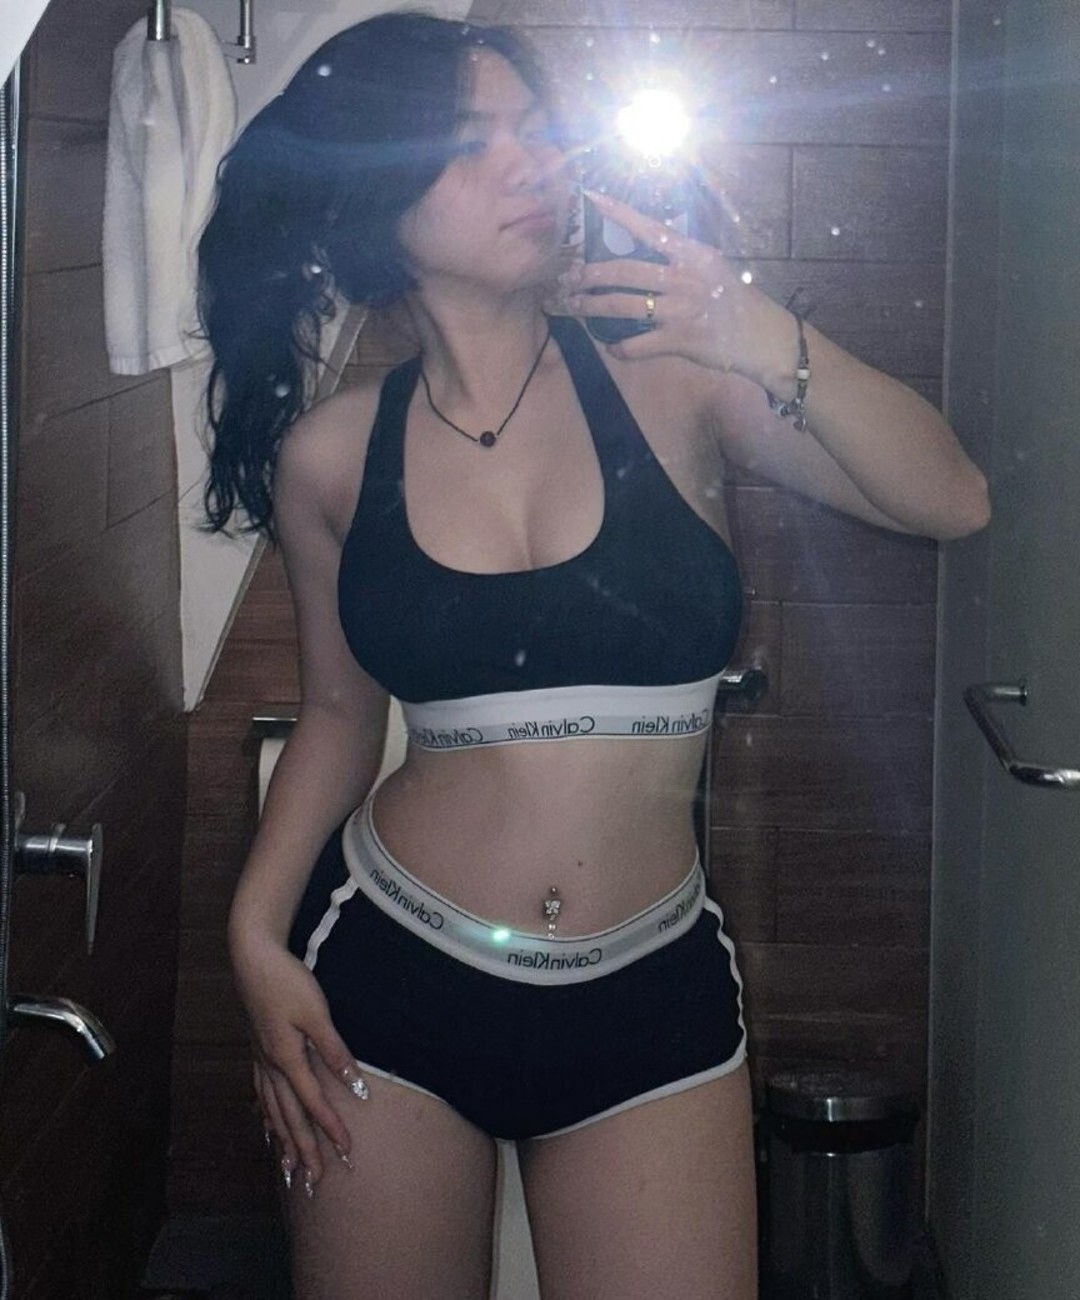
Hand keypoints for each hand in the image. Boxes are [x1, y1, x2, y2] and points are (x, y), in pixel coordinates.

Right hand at [232, 932, 365, 1192]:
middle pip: (288, 1116)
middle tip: (312, 1180)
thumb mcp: (317, 1013)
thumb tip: (355, 1086)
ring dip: (282, 1139)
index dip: (330, 1129)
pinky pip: (261, 1093)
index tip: (345, 1152)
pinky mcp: (257, 1048)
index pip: (313, 1103)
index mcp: (287, 1058)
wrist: (253, 956)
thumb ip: (335, 1051)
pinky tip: (267, 1124)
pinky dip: (266, 1115)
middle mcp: (270, 1065)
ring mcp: (260, 1058)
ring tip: (288, 1166)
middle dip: (302, 1148)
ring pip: (271, 1109)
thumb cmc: (287, 981)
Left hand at [559, 189, 788, 380]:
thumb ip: (680, 259)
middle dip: (590, 274)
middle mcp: (684, 278)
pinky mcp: (679, 341)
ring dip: (592, 307)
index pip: (649, 228)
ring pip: (622, 307)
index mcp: (692, 254)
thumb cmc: (734, 301)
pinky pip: (636, 345)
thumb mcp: (711, 268)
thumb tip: (646, 247)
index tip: (591, 199)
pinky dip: (619, 348)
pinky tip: (613, 346)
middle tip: (569, 278)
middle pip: (624, 270)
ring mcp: (680, 311)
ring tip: (575, 307)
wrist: (761, 337)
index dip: (618, 213)